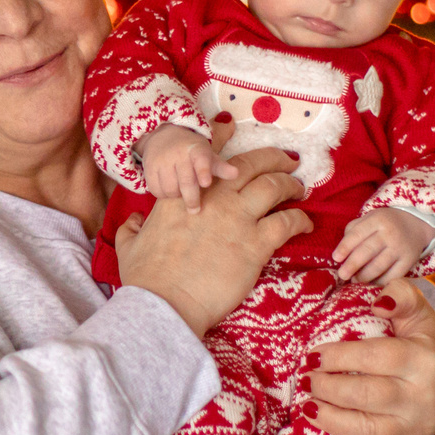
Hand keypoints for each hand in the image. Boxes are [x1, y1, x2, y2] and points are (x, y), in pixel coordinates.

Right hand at [114, 147, 309, 333]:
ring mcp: (237, 219)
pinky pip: (287, 222)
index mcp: (183, 195)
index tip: (234, 132)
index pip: (208, 159)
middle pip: (252, 164)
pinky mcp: (256, 244)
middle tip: (286, 162)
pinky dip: (300, 219)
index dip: (224, 140)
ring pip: (274, 186)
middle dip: (273, 158)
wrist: (165, 303)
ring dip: (290, 184)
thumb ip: (133, 227)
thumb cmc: (146, 277)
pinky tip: (305, 223)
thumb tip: (135, 220)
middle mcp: (214, 199)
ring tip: (299, 188)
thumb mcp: (129, 245)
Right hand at [135, 123, 238, 210]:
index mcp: (197, 150)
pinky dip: (163, 194)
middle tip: (195, 210)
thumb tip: (236, 174)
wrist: (163, 135)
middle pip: (185, 181)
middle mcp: (178, 153)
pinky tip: (169, 190)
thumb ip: (221, 167)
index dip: (203, 171)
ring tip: (181, 192)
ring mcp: (162, 160)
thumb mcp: (208, 156)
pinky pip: (156, 189)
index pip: (201, 160)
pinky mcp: (148, 168)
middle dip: (191, 198)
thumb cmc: (192, 151)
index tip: (206, 183)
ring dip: (176, 195)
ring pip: (170, 188)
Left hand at [308, 284, 434, 434]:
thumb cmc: (420, 344)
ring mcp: (417, 429)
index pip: (376, 357)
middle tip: (306, 381)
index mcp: (423, 360)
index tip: (313, 355)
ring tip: (308, 407)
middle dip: (328, 388)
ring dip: (332, 422)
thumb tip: (377, 301)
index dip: (339, 356)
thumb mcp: (418, 314)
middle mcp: (422, 398)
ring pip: (371, 432)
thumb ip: (401, 295)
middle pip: (368, 395)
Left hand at [335, 207, 434, 283]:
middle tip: (342, 275)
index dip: (345, 247)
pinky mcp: (409, 261)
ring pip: (379, 266)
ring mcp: (400, 248)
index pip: (357, 234)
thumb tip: (341, 252)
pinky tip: (370, 284)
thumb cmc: (385, 224)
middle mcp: (390, 233)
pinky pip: (392, 276)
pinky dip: (379, 282)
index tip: (336, 258)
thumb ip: (354, 230)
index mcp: (377, 219)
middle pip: (367, 251)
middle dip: (352, 265)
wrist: (416, 224)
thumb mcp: (370, 218)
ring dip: (364, 276)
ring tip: (354, 281)